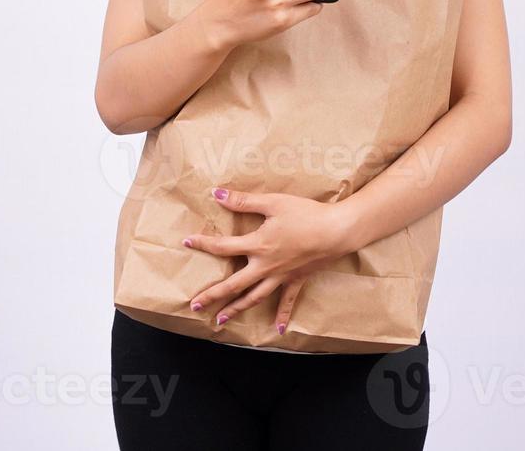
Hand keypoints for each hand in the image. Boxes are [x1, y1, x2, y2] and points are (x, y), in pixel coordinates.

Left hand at [183, 187, 358, 333]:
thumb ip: (244, 201)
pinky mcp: (297, 280)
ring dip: (236, 309)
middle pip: (233, 284)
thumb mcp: (273, 203)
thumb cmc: (306, 214)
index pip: (223, 247)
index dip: (203, 243)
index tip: (187, 242)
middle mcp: (265, 266)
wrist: (337, 231)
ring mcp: (281, 276)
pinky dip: (282, 315)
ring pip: (254, 297)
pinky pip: (287, 301)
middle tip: (194, 305)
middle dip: (212, 295)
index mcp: (257, 245)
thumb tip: (216, 194)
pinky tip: (277, 330)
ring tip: (220, 320)